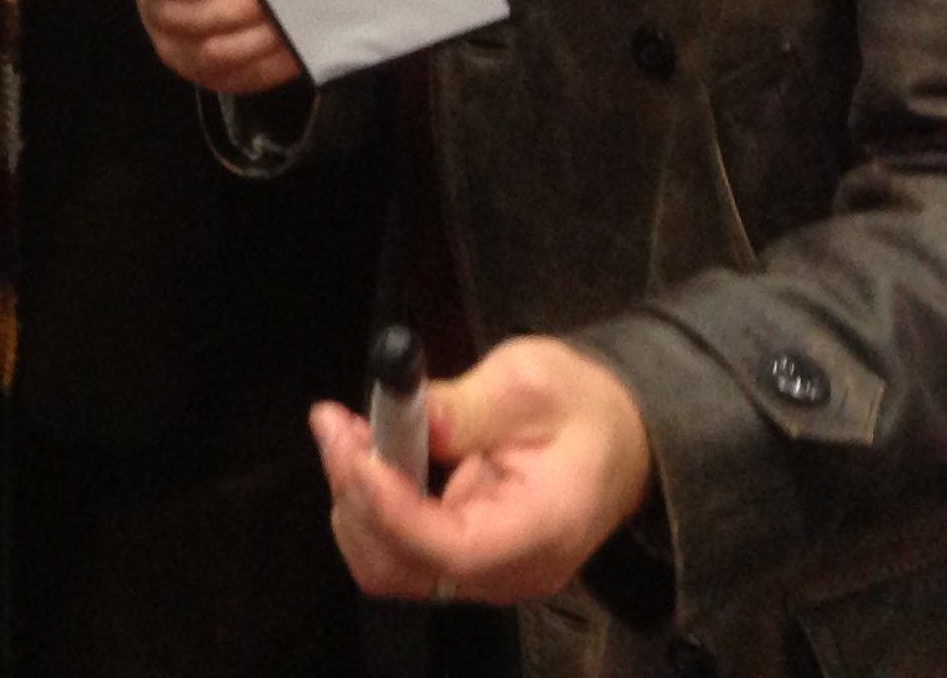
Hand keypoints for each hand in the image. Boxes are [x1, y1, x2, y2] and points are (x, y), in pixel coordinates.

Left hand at [312, 337, 654, 604]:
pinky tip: (366, 454)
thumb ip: (468, 406)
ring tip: (349, 432)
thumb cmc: (581, 408)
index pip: (453, 550)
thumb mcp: (532, 382)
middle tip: (338, 423)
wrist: (617, 438)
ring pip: (386, 563)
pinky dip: (365, 504)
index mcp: (544, 531)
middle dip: (357, 493)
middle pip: (405, 565)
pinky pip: (393, 550)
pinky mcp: (458, 557)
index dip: (390, 506)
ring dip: (353, 498)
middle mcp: (512, 569)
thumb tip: (410, 414)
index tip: (354, 448)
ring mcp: (484, 571)